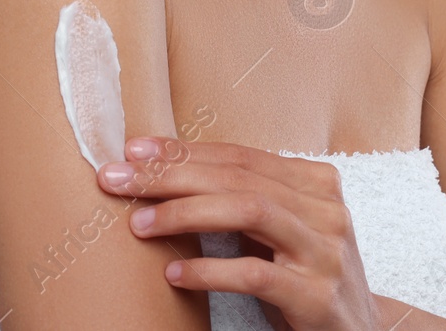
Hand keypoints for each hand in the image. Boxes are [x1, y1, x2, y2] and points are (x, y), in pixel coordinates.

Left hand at [97, 136, 380, 330]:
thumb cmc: (304, 277)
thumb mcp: (278, 232)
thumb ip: (241, 200)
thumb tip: (163, 170)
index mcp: (315, 182)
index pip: (239, 156)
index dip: (184, 151)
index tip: (133, 150)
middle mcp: (325, 209)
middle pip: (238, 177)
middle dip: (172, 175)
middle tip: (119, 179)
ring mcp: (326, 251)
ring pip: (249, 210)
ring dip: (185, 213)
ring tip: (140, 224)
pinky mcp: (318, 296)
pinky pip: (256, 274)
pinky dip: (210, 271)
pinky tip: (174, 275)